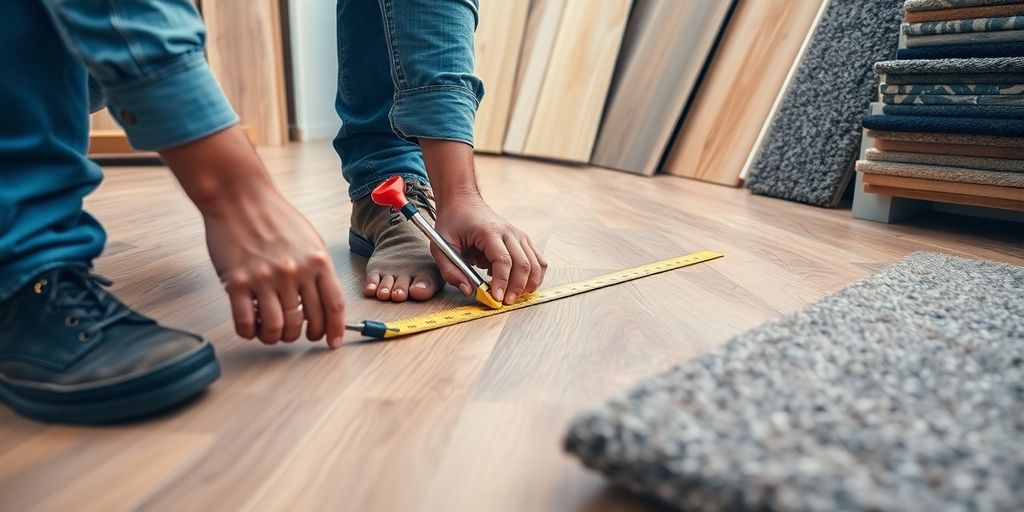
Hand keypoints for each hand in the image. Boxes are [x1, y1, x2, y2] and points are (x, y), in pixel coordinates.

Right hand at [202, 186, 345, 346]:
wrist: (238, 197)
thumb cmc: (275, 217)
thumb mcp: (310, 240)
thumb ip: (318, 270)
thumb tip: (324, 303)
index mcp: (317, 262)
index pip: (334, 306)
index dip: (335, 330)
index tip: (332, 342)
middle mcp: (294, 272)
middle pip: (306, 322)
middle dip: (302, 335)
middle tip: (296, 333)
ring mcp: (265, 278)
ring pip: (277, 328)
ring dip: (275, 337)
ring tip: (272, 331)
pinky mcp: (236, 282)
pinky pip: (246, 323)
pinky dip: (250, 333)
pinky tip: (252, 327)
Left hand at [433, 199, 546, 304]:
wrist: (463, 201)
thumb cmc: (452, 222)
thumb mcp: (441, 246)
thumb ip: (451, 271)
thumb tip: (468, 290)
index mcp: (489, 232)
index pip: (503, 260)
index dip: (502, 282)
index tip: (496, 298)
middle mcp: (509, 232)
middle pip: (523, 264)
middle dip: (517, 288)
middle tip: (504, 303)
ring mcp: (519, 236)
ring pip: (536, 264)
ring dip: (528, 284)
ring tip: (513, 296)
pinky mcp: (523, 240)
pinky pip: (538, 261)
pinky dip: (533, 276)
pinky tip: (519, 284)